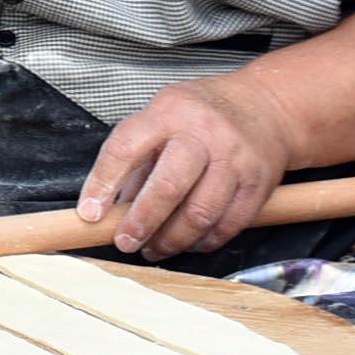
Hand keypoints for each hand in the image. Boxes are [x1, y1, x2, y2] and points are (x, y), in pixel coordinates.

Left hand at [77, 72, 299, 259]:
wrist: (265, 106)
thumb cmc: (202, 113)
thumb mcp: (161, 116)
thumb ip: (137, 159)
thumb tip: (109, 208)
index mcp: (168, 113)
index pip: (126, 148)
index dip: (103, 184)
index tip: (90, 214)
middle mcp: (203, 134)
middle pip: (169, 186)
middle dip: (142, 222)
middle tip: (126, 242)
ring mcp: (235, 159)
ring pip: (200, 212)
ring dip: (172, 240)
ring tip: (155, 248)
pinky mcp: (258, 183)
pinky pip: (229, 224)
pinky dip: (205, 242)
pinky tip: (189, 243)